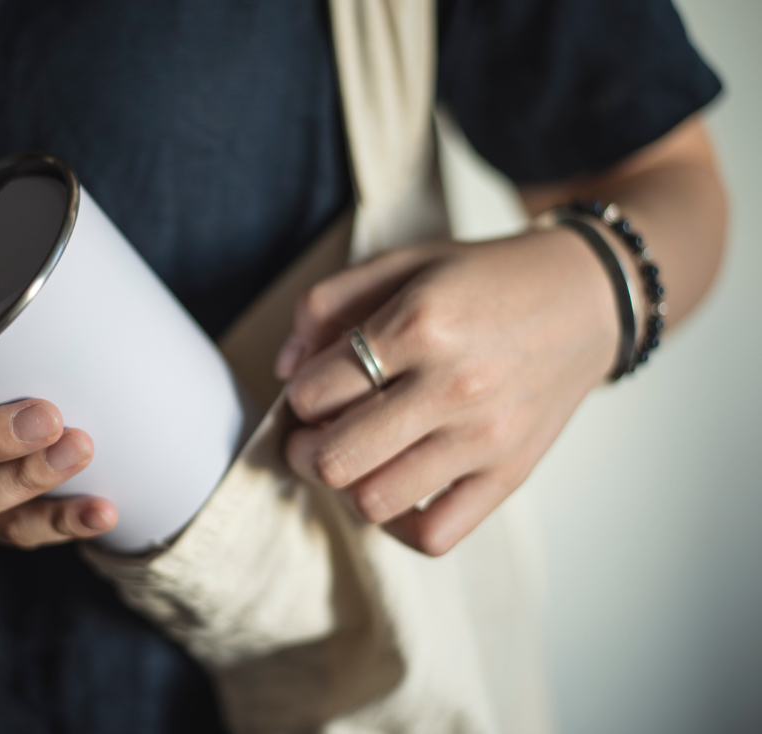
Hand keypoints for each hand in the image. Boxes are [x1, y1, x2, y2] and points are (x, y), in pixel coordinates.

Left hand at [275, 228, 620, 554]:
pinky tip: (396, 487)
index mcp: (419, 324)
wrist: (586, 299)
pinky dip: (400, 525)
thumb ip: (329, 302)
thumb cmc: (485, 280)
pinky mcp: (509, 475)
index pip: (314, 391)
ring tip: (353, 458)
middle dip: (303, 451)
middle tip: (311, 435)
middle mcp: (452, 386)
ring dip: (345, 486)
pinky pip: (434, 536)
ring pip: (373, 501)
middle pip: (334, 458)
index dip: (298, 396)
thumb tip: (285, 368)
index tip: (312, 391)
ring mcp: (484, 438)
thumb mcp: (403, 263)